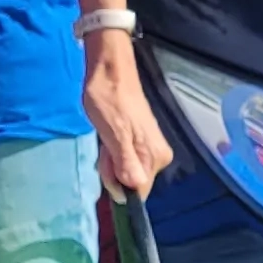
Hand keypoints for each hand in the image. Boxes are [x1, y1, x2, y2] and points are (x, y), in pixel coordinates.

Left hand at [85, 32, 174, 199]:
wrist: (110, 71)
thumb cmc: (109, 100)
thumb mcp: (114, 134)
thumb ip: (125, 164)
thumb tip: (134, 189)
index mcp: (156, 157)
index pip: (138, 191)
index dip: (118, 185)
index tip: (105, 166)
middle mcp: (158, 155)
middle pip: (132, 181)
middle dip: (112, 170)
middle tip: (104, 147)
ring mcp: (149, 146)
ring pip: (126, 169)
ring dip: (110, 160)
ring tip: (105, 138)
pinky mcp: (139, 139)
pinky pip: (124, 157)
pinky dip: (112, 151)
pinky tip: (107, 136)